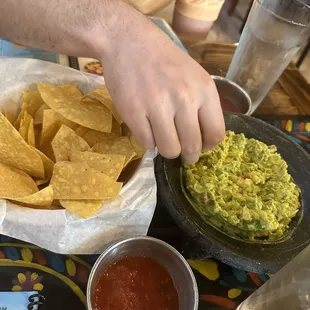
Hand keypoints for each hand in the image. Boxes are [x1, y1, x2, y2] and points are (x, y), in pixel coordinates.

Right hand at [99, 4, 224, 163]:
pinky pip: (147, 144)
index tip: (201, 147)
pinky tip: (146, 126)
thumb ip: (202, 105)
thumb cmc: (164, 60)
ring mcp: (157, 106)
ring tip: (162, 136)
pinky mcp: (134, 112)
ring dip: (166, 149)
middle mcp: (184, 98)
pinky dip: (147, 140)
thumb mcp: (194, 76)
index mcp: (204, 89)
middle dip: (187, 155)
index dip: (208, 147)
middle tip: (181, 152)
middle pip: (192, 147)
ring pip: (169, 150)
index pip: (216, 133)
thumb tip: (203, 140)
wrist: (129, 41)